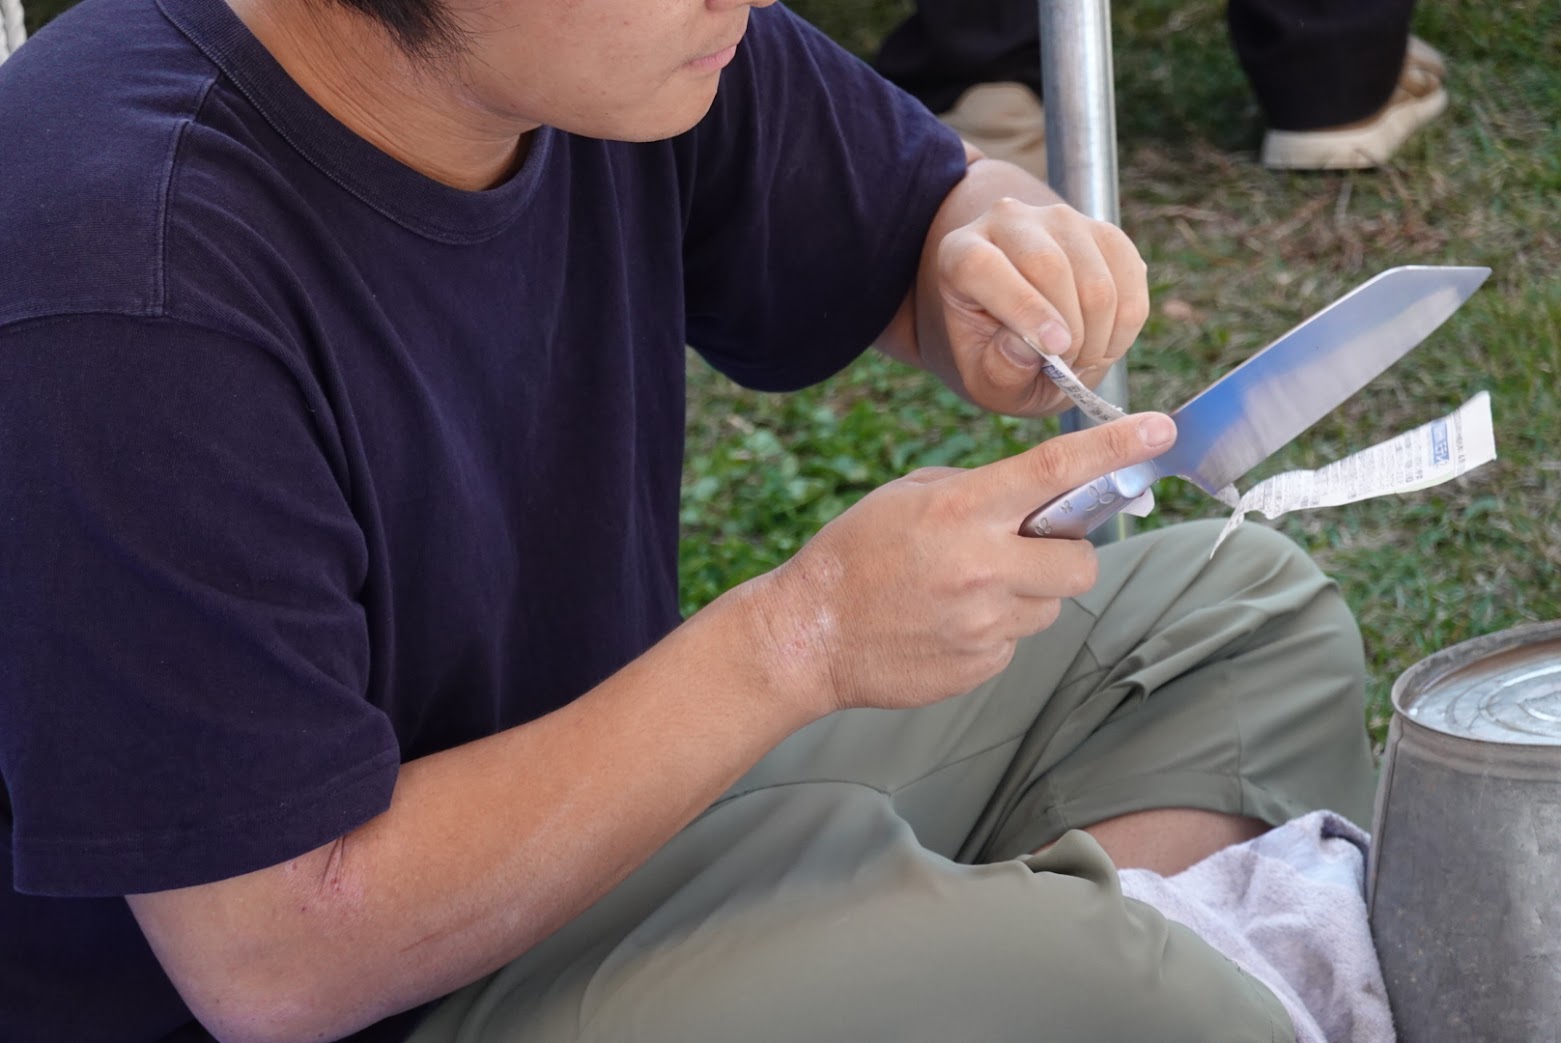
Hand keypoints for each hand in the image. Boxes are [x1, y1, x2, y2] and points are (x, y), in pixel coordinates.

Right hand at [749, 412, 1175, 716]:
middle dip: (1067, 554)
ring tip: (967, 591)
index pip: (1058, 470)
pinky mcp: (982, 664)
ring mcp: (985, 622)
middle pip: (1082, 560)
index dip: (1117, 448)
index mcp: (964, 510)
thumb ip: (976, 490)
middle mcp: (983, 566)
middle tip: (1028, 550)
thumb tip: (1034, 496)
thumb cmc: (854, 555)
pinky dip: (996, 629)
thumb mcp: (907, 496)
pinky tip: (948, 623)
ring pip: (1051, 605)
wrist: (809, 635)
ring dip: (1027, 594)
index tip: (1158, 432)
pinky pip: (1017, 641)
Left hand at [936, 197, 1148, 416]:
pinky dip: (1125, 324)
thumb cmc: (999, 356)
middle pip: (1048, 267)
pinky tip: (1104, 342)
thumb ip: (999, 372)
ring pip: (1094, 277)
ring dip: (1098, 334)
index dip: (1021, 308)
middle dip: (1069, 332)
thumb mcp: (987, 381)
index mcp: (960, 253)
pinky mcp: (1105, 232)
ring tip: (1082, 359)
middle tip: (1068, 368)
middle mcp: (1008, 222)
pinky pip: (1130, 278)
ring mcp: (1060, 219)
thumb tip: (1025, 348)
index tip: (1054, 350)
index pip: (982, 266)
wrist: (1030, 325)